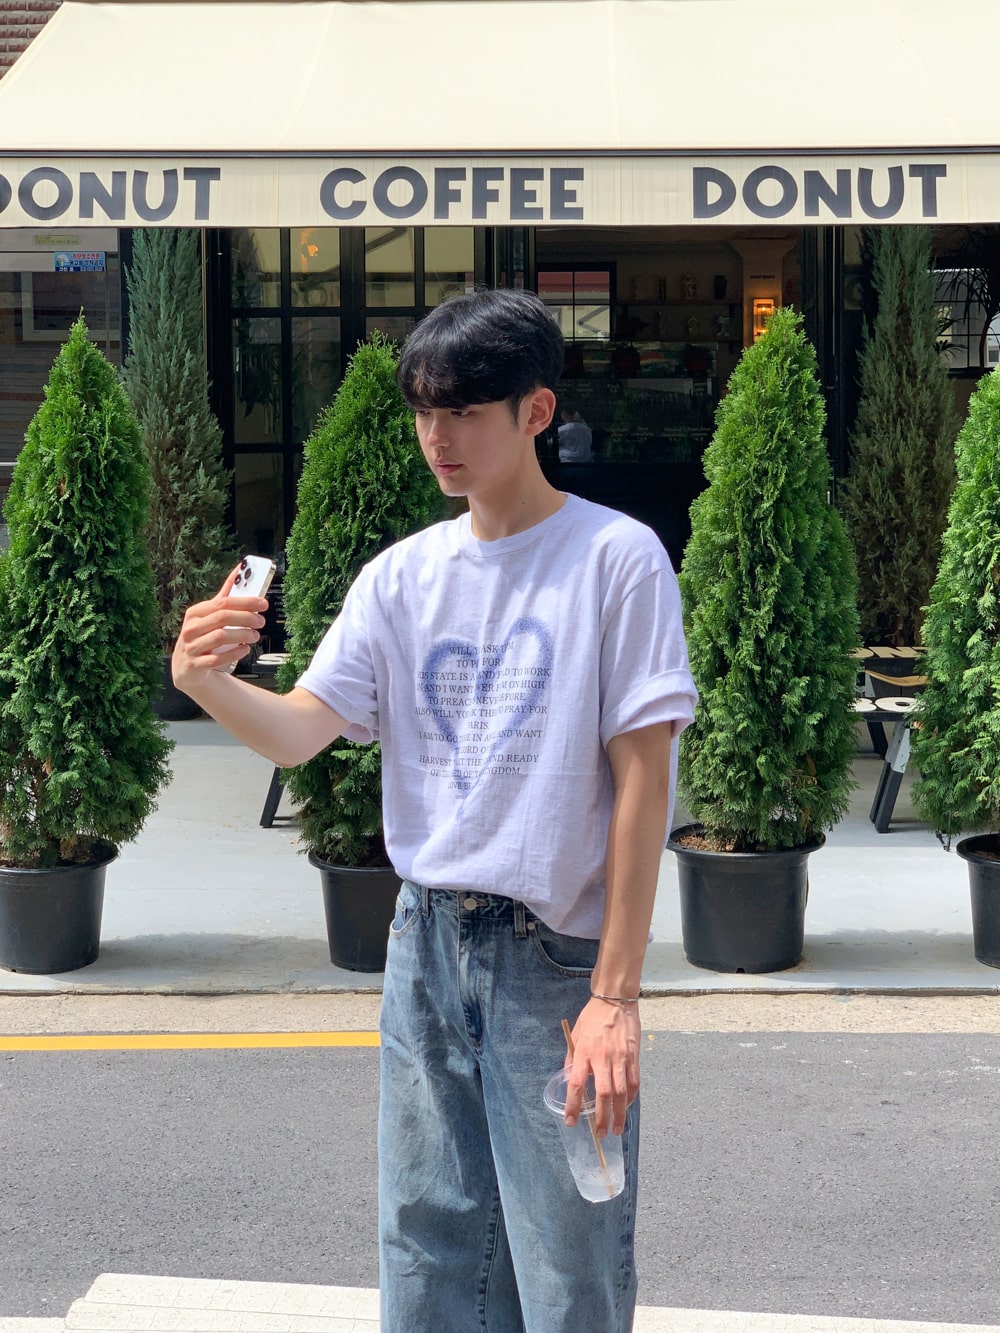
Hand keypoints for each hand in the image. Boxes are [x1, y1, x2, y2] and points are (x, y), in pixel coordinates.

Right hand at [171, 565, 267, 691]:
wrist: (186, 666)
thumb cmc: (202, 636)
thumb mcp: (209, 616)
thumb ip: (225, 595)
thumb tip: (241, 569)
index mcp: (196, 613)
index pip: (223, 603)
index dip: (245, 602)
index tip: (263, 603)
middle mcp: (191, 628)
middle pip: (222, 618)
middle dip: (246, 618)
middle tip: (261, 621)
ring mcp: (192, 647)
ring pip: (220, 637)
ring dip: (243, 636)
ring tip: (254, 636)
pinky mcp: (195, 664)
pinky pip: (218, 658)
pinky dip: (235, 653)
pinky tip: (244, 649)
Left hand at [563, 997, 639, 1138]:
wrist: (615, 1000)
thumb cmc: (592, 1017)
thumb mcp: (575, 1035)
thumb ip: (572, 1059)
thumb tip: (570, 1079)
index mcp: (584, 1052)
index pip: (576, 1084)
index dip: (573, 1105)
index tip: (570, 1121)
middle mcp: (602, 1058)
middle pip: (603, 1094)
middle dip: (602, 1117)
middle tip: (601, 1134)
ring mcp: (620, 1058)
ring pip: (621, 1093)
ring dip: (619, 1114)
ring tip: (617, 1129)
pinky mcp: (634, 1056)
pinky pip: (634, 1082)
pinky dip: (631, 1098)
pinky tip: (627, 1107)